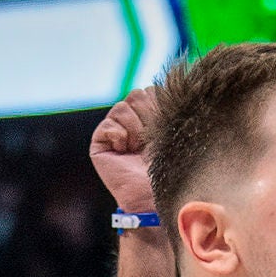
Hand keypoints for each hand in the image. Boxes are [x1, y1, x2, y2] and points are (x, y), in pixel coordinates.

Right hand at [89, 87, 160, 214]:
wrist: (156, 198)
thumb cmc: (172, 169)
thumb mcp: (175, 131)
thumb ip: (169, 105)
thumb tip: (172, 78)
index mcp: (151, 118)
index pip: (153, 91)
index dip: (161, 108)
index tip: (166, 131)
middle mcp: (132, 122)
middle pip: (139, 95)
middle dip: (149, 117)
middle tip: (151, 143)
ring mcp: (115, 132)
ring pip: (124, 106)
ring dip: (136, 129)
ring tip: (138, 149)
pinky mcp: (100, 143)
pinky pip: (109, 123)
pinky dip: (119, 136)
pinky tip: (125, 152)